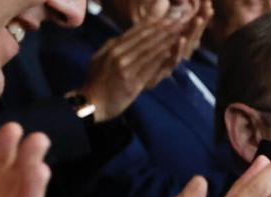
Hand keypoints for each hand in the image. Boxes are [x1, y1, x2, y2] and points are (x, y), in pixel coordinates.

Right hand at [79, 12, 199, 120]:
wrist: (92, 104)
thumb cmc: (97, 82)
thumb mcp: (101, 58)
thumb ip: (113, 47)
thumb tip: (123, 36)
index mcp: (112, 48)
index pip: (134, 32)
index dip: (151, 24)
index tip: (165, 19)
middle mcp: (118, 55)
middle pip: (144, 39)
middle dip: (162, 29)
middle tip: (177, 22)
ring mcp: (125, 68)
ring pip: (148, 51)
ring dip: (165, 41)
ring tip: (178, 33)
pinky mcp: (132, 82)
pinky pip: (149, 68)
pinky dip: (161, 58)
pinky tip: (171, 51)